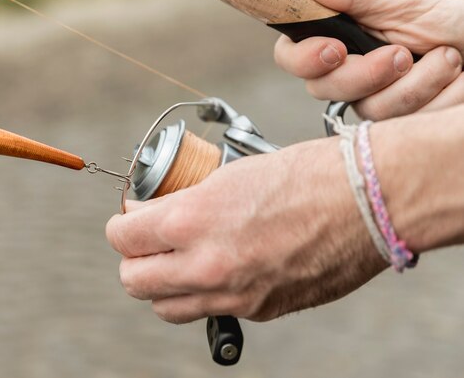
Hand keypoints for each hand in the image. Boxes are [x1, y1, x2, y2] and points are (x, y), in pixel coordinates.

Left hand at [106, 138, 386, 323]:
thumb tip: (157, 213)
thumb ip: (186, 201)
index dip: (121, 226)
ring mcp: (233, 295)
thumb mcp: (230, 175)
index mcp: (191, 221)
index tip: (130, 219)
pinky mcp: (259, 311)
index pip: (123, 237)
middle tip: (146, 242)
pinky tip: (219, 269)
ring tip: (177, 261)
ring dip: (162, 285)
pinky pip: (210, 311)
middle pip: (133, 281)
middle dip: (133, 259)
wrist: (365, 201)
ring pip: (165, 307)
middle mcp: (205, 265)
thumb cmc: (304, 175)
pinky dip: (204, 294)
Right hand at [274, 0, 463, 119]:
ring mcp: (370, 101)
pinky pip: (402, 122)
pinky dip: (435, 96)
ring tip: (446, 58)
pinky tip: (451, 79)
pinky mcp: (396, 124)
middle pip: (323, 89)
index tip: (335, 49)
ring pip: (368, 108)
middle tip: (402, 54)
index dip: (303, 59)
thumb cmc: (443, 20)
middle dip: (367, 73)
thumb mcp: (396, 2)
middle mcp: (346, 74)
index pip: (291, 57)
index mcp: (335, 41)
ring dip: (415, 82)